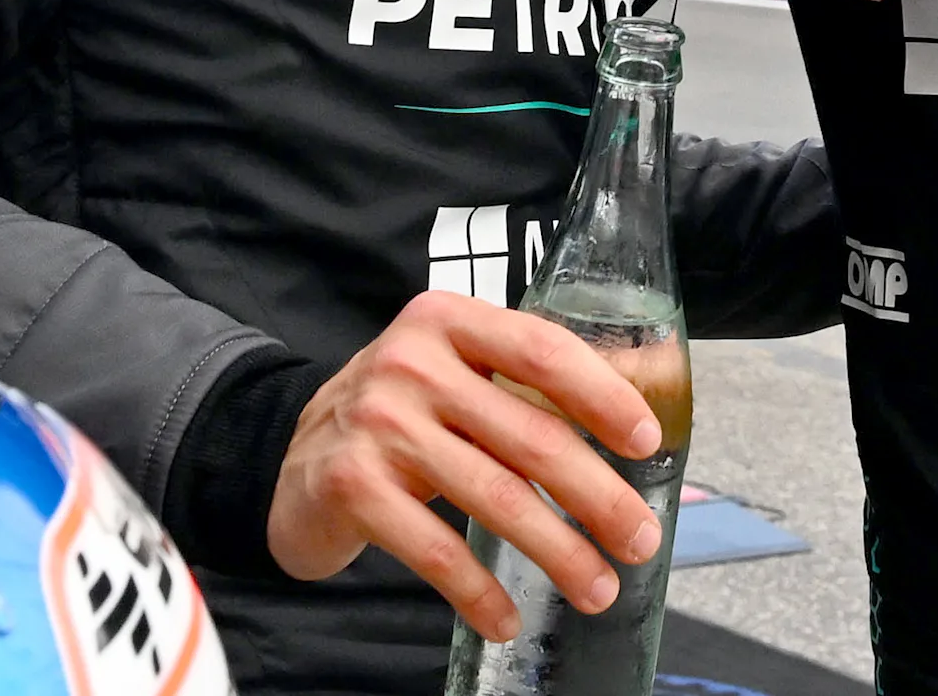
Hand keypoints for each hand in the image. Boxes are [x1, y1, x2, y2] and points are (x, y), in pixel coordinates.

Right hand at [268, 291, 664, 640]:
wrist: (290, 454)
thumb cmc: (400, 411)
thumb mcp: (457, 369)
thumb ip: (529, 376)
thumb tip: (647, 382)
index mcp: (448, 320)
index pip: (542, 350)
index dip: (602, 396)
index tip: (647, 441)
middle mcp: (410, 363)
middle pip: (529, 435)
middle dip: (598, 496)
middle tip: (642, 539)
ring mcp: (377, 424)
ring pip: (494, 498)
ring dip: (558, 552)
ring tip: (598, 588)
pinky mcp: (351, 486)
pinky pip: (436, 550)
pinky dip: (479, 593)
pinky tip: (508, 619)